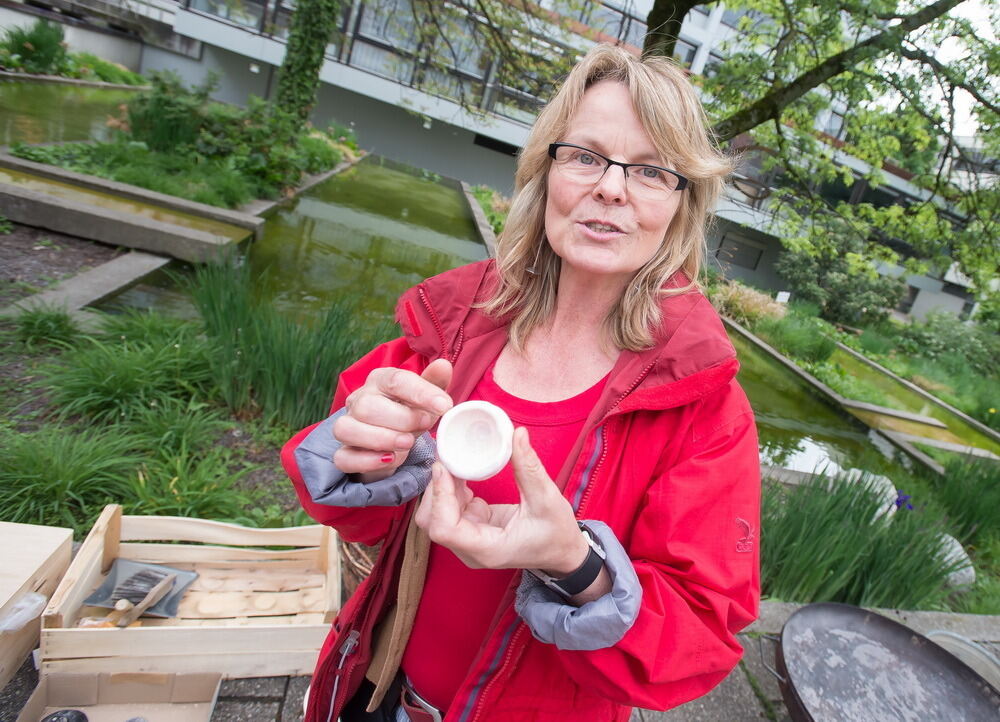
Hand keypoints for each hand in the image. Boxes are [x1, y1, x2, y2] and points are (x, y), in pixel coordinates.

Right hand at [333, 359, 452, 480]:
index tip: (444, 406)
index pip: (396, 380)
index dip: (421, 393)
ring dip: (382, 439)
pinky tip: (389, 459)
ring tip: (407, 443)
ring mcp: (347, 426)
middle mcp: (359, 400)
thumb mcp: (425, 400)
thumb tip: (443, 365)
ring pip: (348, 429)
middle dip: (402, 419)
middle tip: (425, 425)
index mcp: (380, 380)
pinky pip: (344, 458)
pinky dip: (367, 460)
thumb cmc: (409, 415)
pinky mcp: (343, 453)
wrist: (394, 444)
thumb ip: (434, 383)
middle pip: (367, 406)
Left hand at [415, 427, 588, 574]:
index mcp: (488, 549)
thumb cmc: (557, 534)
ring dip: (440, 486)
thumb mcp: (547, 499)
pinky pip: (450, 507)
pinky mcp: (472, 525)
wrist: (562, 552)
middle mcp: (471, 548)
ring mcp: (469, 539)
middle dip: (435, 488)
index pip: (444, 530)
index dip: (439, 498)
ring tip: (453, 459)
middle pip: (431, 522)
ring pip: (435, 514)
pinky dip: (450, 486)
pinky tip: (461, 468)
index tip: (445, 468)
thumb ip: (529, 467)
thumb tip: (517, 434)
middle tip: (447, 457)